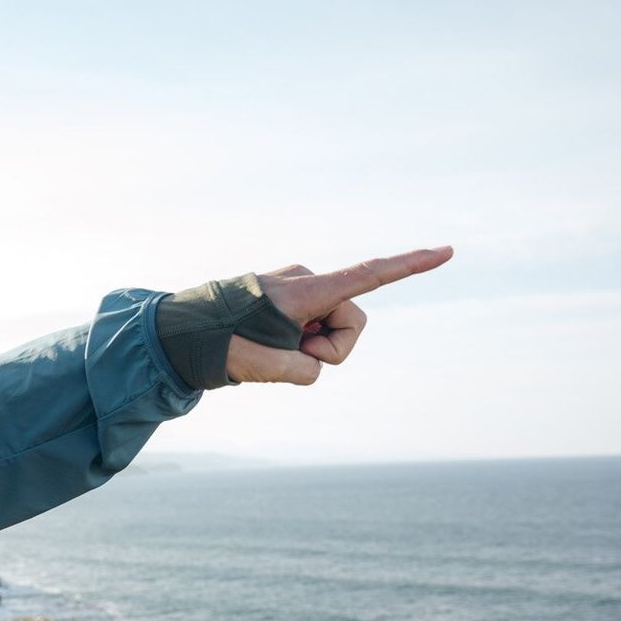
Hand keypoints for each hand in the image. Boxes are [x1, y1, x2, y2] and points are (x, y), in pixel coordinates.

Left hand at [227, 245, 453, 384]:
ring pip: (328, 332)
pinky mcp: (282, 303)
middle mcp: (303, 282)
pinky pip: (305, 331)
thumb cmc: (215, 346)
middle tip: (282, 357)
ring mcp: (292, 291)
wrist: (172, 335)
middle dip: (329, 349)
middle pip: (350, 324)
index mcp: (304, 290)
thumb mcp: (264, 367)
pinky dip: (290, 347)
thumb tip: (312, 363)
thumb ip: (304, 370)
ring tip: (264, 350)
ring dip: (305, 350)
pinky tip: (259, 345)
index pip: (368, 275)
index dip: (411, 265)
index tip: (447, 250)